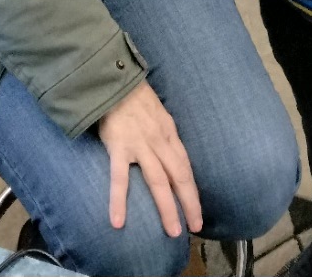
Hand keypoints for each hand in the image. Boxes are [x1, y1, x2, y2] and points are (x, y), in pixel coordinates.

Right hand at [98, 80, 202, 237]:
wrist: (113, 80)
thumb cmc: (134, 97)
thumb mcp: (158, 114)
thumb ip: (163, 136)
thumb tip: (169, 157)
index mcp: (169, 133)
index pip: (185, 167)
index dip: (193, 191)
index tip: (197, 212)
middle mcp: (159, 141)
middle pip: (179, 176)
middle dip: (189, 203)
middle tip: (195, 227)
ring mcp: (140, 145)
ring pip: (158, 181)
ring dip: (167, 208)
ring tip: (173, 231)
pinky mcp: (119, 147)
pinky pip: (119, 178)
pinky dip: (119, 201)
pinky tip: (118, 222)